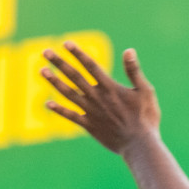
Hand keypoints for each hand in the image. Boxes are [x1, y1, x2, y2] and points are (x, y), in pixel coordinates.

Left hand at [41, 42, 159, 154]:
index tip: (66, 43)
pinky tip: (47, 104)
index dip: (77, 53)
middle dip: (59, 63)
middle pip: (74, 76)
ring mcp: (91, 112)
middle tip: (45, 52)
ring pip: (68, 93)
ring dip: (54, 81)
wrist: (139, 145)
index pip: (90, 65)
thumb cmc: (146, 117)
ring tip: (42, 71)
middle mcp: (97, 97)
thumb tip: (129, 50)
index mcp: (110, 87)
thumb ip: (134, 71)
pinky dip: (59, 110)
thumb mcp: (145, 91)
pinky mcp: (89, 125)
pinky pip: (70, 116)